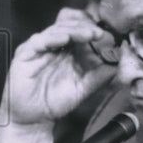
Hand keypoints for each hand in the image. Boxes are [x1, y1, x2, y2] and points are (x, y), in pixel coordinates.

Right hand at [0, 9, 116, 142]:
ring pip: (57, 29)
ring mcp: (40, 48)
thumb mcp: (85, 87)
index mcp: (69, 50)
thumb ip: (101, 74)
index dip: (94, 29)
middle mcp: (55, 45)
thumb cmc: (56, 100)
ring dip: (74, 30)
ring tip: (89, 34)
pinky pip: (39, 41)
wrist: (34, 117)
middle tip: (100, 33)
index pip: (81, 30)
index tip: (108, 35)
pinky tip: (65, 38)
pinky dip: (52, 38)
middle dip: (87, 27)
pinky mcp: (25, 54)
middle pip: (70, 25)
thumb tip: (117, 60)